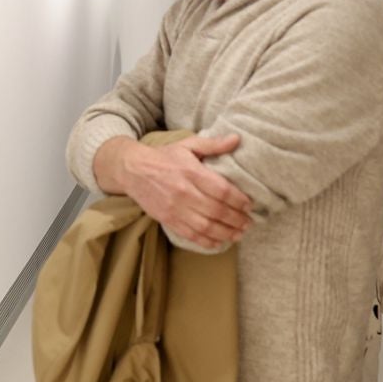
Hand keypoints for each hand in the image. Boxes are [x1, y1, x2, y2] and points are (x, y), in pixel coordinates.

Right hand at [114, 136, 253, 250]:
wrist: (133, 170)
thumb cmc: (164, 157)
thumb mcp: (188, 145)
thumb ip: (213, 144)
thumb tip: (236, 139)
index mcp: (192, 172)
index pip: (222, 190)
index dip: (239, 200)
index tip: (249, 205)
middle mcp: (185, 193)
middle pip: (217, 211)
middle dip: (237, 219)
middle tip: (248, 223)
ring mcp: (175, 209)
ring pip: (206, 227)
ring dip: (226, 233)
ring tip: (238, 234)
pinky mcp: (168, 220)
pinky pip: (191, 236)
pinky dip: (207, 242)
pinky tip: (219, 242)